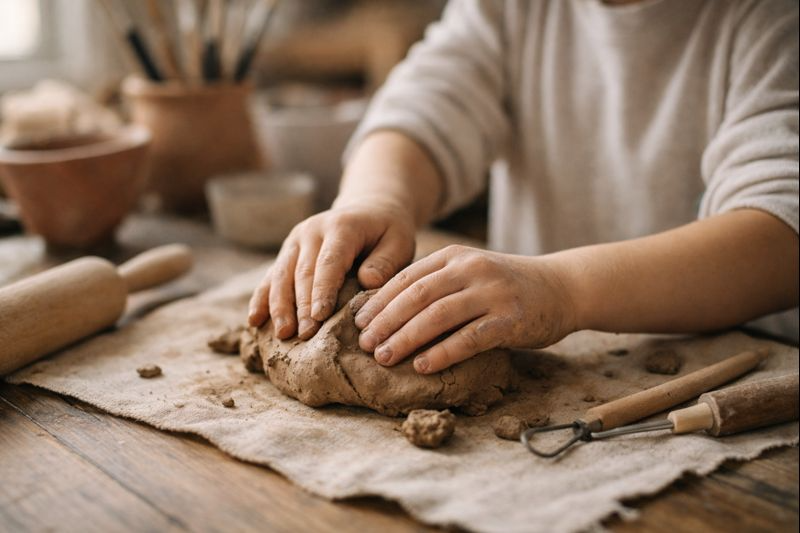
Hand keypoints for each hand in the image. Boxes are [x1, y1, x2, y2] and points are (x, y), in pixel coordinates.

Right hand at [248, 199, 415, 339]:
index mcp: (341, 227)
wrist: (368, 210)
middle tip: (304, 335)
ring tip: (282, 333)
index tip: (318, 317)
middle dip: (301, 306)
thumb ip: (385, 262)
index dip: (322, 290)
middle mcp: (312, 231)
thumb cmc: (387, 232)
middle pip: (302, 272)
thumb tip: (367, 281)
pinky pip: (271, 277)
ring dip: (279, 306)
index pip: (329, 262)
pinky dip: (262, 299)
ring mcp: (295, 242)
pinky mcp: (287, 253)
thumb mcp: (399, 241)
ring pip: (281, 275)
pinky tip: (254, 321)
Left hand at [354, 245, 576, 372]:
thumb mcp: (469, 273)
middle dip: (386, 321)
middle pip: (417, 295)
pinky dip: (443, 352)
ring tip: (385, 357)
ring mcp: (492, 293)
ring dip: (406, 338)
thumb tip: (386, 314)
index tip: (357, 323)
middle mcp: (471, 269)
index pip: (406, 278)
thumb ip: (436, 285)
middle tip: (364, 344)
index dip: (379, 302)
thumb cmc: (506, 286)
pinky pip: (469, 337)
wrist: (562, 287)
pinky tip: (423, 366)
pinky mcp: (510, 319)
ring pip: (438, 316)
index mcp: (454, 257)